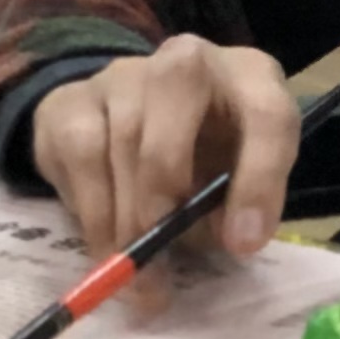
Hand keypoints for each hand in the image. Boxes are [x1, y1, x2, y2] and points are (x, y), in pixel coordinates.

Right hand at [27, 36, 301, 309]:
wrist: (135, 119)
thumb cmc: (206, 157)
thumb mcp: (236, 177)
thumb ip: (236, 204)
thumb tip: (219, 238)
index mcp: (251, 77)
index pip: (267, 116)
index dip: (259, 181)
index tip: (242, 245)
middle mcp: (187, 60)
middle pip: (175, 99)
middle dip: (166, 187)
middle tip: (161, 255)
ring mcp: (122, 73)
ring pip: (122, 138)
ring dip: (126, 220)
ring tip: (136, 278)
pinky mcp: (72, 98)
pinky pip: (81, 154)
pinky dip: (93, 211)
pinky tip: (104, 244)